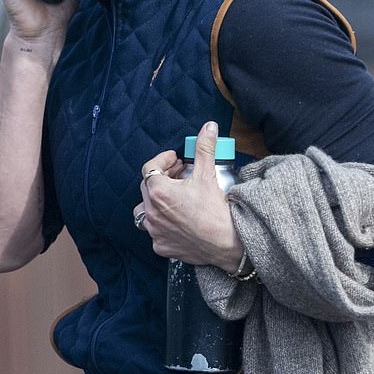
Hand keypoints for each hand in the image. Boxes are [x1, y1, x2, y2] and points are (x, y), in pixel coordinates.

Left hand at [133, 121, 242, 271]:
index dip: (163, 160)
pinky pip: (155, 231)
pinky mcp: (161, 246)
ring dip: (156, 201)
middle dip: (163, 177)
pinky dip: (162, 223)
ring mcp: (154, 230)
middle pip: (148, 187)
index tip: (175, 159)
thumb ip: (204, 147)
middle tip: (180, 174)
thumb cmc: (215, 210)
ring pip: (145, 210)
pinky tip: (176, 219)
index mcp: (158, 191)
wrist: (228, 243)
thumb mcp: (208, 174)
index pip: (150, 167)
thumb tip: (208, 127)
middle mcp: (151, 211)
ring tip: (173, 197)